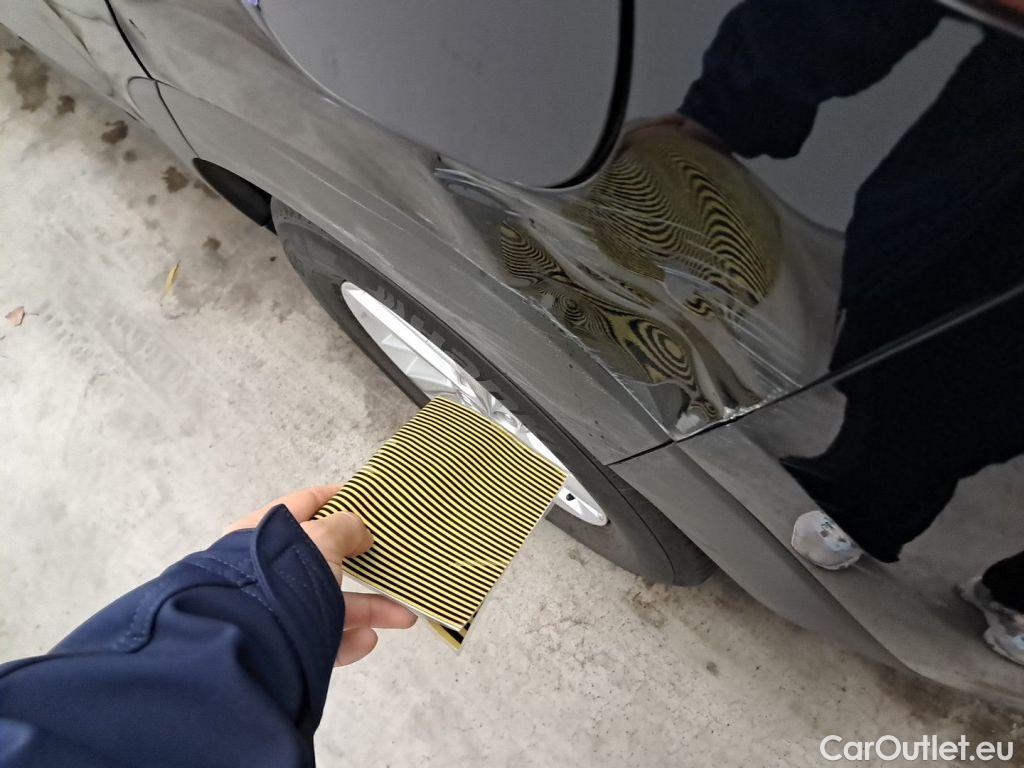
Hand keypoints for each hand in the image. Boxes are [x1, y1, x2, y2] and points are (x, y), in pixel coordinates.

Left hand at [226, 485, 416, 664]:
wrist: (257, 641)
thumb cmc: (286, 573)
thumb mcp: (322, 537)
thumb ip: (346, 526)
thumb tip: (360, 535)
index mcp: (262, 533)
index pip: (303, 504)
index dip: (335, 498)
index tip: (367, 499)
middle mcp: (267, 569)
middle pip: (324, 559)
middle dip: (362, 563)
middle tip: (389, 560)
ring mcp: (276, 608)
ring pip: (331, 603)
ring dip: (370, 608)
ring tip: (404, 617)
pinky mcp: (287, 643)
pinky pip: (324, 638)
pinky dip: (350, 639)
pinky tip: (369, 639)